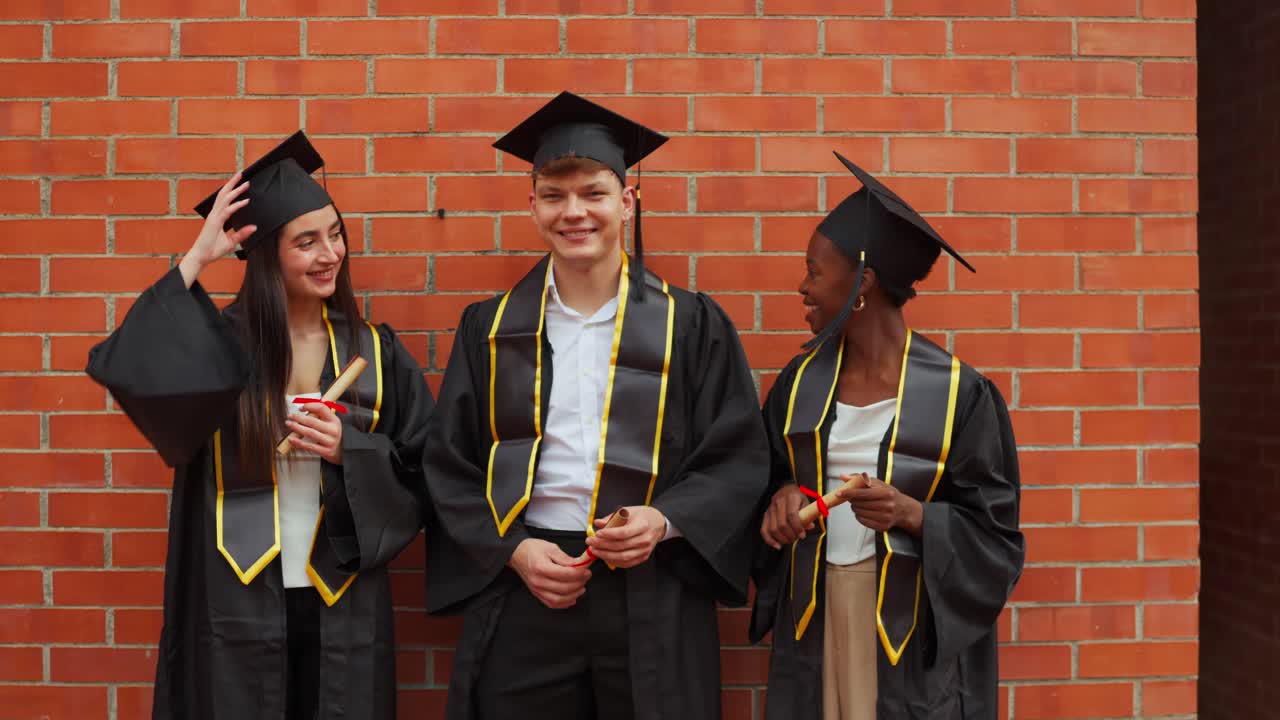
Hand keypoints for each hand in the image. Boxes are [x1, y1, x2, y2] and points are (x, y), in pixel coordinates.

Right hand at [178, 171, 255, 287]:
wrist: (201, 257)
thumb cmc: (213, 250)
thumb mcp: (232, 242)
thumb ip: (242, 234)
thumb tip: (254, 227)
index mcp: (218, 217)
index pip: (225, 199)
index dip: (233, 191)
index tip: (242, 184)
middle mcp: (215, 214)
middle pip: (224, 194)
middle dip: (233, 183)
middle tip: (242, 174)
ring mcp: (214, 217)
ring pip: (225, 198)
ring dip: (235, 189)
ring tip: (244, 181)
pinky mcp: (215, 223)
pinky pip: (227, 211)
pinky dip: (236, 205)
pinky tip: (245, 201)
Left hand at [285, 401, 343, 464]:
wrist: (343, 452)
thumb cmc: (332, 435)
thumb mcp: (331, 423)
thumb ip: (321, 416)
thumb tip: (304, 407)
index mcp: (334, 420)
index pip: (322, 408)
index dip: (309, 406)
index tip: (301, 408)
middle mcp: (333, 430)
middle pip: (313, 421)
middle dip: (299, 418)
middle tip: (290, 416)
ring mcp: (330, 441)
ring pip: (310, 433)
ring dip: (297, 428)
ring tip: (289, 424)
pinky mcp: (326, 451)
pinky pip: (309, 446)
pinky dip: (298, 442)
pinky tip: (291, 439)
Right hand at [508, 538, 591, 608]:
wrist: (517, 554)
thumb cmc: (533, 549)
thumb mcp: (551, 547)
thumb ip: (566, 558)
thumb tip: (581, 565)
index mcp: (541, 567)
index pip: (565, 574)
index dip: (579, 573)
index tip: (586, 569)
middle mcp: (538, 581)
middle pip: (563, 588)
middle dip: (579, 583)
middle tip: (586, 576)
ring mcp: (537, 590)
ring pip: (559, 599)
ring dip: (573, 595)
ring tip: (581, 587)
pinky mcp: (537, 594)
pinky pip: (552, 604)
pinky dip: (564, 603)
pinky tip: (572, 597)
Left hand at [585, 506, 665, 567]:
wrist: (658, 523)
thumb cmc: (642, 516)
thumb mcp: (628, 510)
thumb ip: (612, 517)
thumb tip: (598, 523)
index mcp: (643, 525)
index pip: (624, 533)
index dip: (609, 534)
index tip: (597, 533)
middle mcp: (645, 539)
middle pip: (621, 546)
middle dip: (602, 545)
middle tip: (590, 542)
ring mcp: (645, 550)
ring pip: (622, 557)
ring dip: (605, 555)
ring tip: (595, 550)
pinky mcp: (643, 557)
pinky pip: (627, 563)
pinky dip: (614, 561)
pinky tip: (604, 556)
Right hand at [760, 484, 813, 549]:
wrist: (785, 488)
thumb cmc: (797, 497)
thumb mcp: (806, 501)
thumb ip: (808, 514)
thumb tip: (810, 527)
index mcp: (790, 497)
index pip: (791, 515)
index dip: (797, 527)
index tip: (802, 535)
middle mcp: (778, 502)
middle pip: (781, 524)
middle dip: (790, 535)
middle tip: (796, 538)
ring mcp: (770, 508)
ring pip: (773, 529)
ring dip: (782, 539)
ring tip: (789, 540)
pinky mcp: (766, 514)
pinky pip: (764, 529)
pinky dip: (769, 540)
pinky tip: (777, 545)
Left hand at [836, 477, 923, 536]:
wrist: (904, 509)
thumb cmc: (889, 495)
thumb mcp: (878, 483)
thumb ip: (859, 479)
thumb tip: (844, 477)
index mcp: (886, 493)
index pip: (863, 493)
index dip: (849, 493)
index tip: (840, 493)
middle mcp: (887, 506)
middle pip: (860, 504)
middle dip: (852, 500)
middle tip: (854, 497)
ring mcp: (885, 517)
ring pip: (859, 513)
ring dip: (855, 508)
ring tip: (861, 504)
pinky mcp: (883, 526)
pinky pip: (862, 521)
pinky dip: (859, 516)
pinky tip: (864, 511)